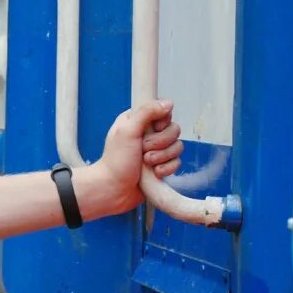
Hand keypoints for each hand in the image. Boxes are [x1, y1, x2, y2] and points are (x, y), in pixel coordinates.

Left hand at [87, 99, 182, 214]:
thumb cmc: (115, 161)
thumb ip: (146, 112)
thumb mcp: (127, 130)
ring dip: (163, 157)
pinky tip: (154, 173)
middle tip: (143, 150)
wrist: (114, 190)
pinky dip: (167, 168)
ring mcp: (155, 151)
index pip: (163, 112)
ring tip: (146, 163)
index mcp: (137, 121)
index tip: (153, 129)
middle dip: (160, 143)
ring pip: (178, 147)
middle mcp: (147, 134)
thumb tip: (168, 103)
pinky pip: (177, 162)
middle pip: (174, 130)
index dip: (162, 122)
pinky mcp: (161, 166)